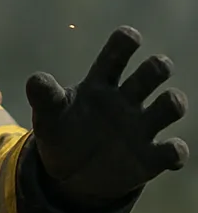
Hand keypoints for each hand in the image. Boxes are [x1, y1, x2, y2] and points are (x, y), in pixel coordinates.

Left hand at [26, 26, 188, 207]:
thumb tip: (36, 79)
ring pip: (171, 105)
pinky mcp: (151, 157)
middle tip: (157, 66)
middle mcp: (126, 101)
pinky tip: (169, 152)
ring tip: (168, 103)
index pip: (115, 55)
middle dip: (157, 66)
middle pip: (151, 73)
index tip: (130, 36)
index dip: (125, 42)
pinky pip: (174, 151)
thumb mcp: (48, 116)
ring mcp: (141, 128)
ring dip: (173, 102)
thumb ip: (44, 97)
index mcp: (99, 85)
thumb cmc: (61, 134)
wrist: (69, 175)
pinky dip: (176, 150)